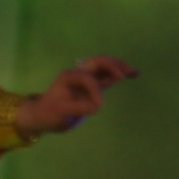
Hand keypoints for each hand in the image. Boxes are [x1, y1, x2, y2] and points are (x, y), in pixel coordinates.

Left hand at [17, 58, 134, 134]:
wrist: (44, 116)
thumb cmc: (49, 113)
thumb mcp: (60, 112)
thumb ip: (79, 107)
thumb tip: (98, 106)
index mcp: (69, 76)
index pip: (88, 79)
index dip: (95, 91)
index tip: (98, 107)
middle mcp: (79, 73)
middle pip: (99, 62)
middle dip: (112, 66)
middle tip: (123, 75)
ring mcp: (87, 79)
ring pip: (106, 66)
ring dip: (119, 67)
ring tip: (134, 72)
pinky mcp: (94, 86)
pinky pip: (108, 75)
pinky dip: (120, 73)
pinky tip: (133, 74)